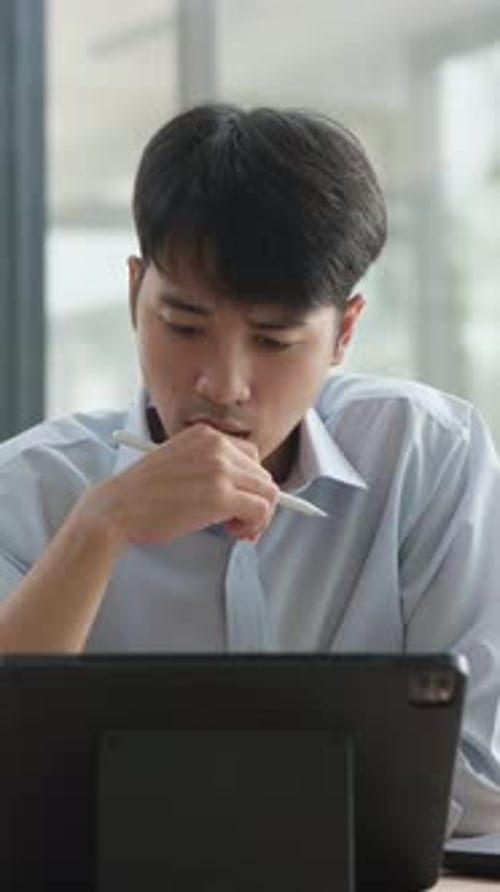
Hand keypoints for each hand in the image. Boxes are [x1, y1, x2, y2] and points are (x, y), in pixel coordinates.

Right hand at [78, 423, 278, 550]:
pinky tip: (233, 533)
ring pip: (268, 493)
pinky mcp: (221, 496)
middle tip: (238, 523)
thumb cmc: (142, 494)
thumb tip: (244, 490)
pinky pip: (260, 511)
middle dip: (256, 501)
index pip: (251, 456)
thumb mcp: (179, 462)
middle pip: (263, 475)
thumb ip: (209, 466)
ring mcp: (220, 469)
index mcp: (206, 434)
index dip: (248, 483)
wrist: (116, 507)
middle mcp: (217, 446)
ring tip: (236, 530)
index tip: (237, 502)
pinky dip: (254, 526)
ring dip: (258, 516)